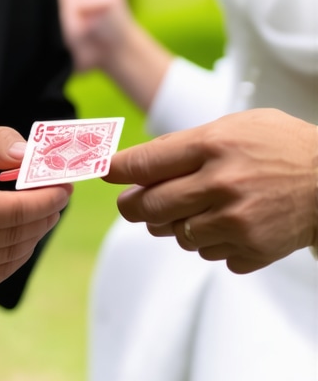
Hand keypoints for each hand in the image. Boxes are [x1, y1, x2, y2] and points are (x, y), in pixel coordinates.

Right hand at [0, 118, 72, 298]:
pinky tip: (20, 230)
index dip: (48, 199)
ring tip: (40, 208)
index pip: (17, 211)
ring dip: (35, 230)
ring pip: (15, 254)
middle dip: (47, 212)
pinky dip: (18, 250)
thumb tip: (29, 153)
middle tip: (57, 193)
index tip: (65, 187)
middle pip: (21, 234)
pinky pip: (1, 270)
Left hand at [104, 109, 317, 272]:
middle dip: (132, 206)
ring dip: (175, 224)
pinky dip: (208, 241)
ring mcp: (237, 222)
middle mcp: (222, 185)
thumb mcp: (234, 126)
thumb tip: (139, 161)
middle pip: (150, 206)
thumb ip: (185, 142)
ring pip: (176, 235)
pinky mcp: (252, 250)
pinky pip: (207, 254)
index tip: (102, 173)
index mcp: (214, 146)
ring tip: (195, 208)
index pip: (146, 163)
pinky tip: (228, 223)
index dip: (116, 170)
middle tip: (131, 203)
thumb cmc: (279, 147)